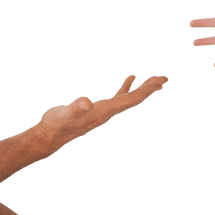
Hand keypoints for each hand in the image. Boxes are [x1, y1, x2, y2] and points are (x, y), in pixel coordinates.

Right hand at [34, 74, 168, 152]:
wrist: (49, 137)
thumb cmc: (55, 125)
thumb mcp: (63, 114)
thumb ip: (75, 108)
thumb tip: (86, 102)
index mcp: (104, 111)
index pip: (130, 99)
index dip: (145, 90)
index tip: (159, 82)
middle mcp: (108, 113)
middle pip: (134, 100)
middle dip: (150, 89)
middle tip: (165, 79)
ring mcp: (104, 112)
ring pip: (129, 98)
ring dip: (142, 89)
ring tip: (156, 80)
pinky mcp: (98, 110)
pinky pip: (118, 97)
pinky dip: (127, 87)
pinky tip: (132, 77)